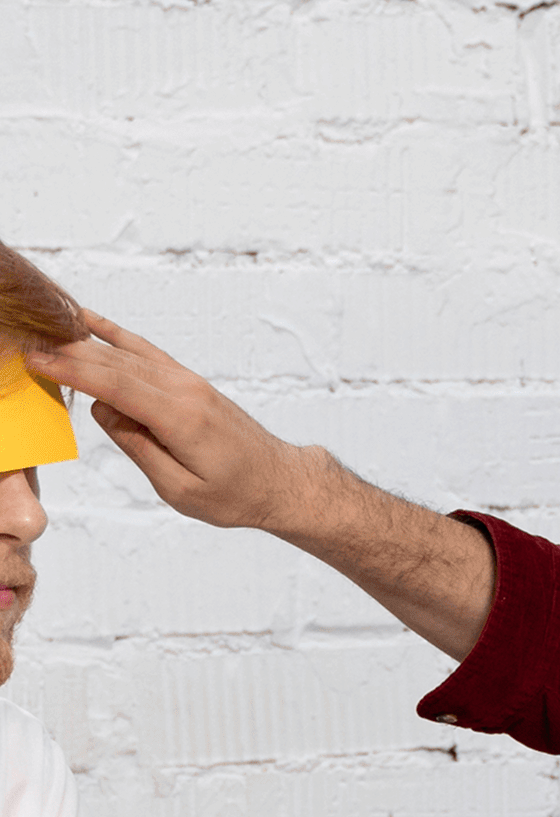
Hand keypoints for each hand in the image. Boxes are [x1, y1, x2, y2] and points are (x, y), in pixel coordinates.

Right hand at [27, 313, 316, 530]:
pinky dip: (116, 335)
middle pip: (116, 364)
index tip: (35, 360)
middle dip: (68, 353)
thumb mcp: (179, 488)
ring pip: (128, 353)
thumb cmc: (233, 495)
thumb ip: (139, 447)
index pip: (115, 387)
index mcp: (181, 418)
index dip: (72, 371)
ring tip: (45, 328)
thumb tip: (103, 411)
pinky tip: (90, 321)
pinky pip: (146, 353)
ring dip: (85, 341)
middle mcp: (185, 391)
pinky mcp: (189, 382)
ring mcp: (189, 382)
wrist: (278, 481)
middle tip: (26, 343)